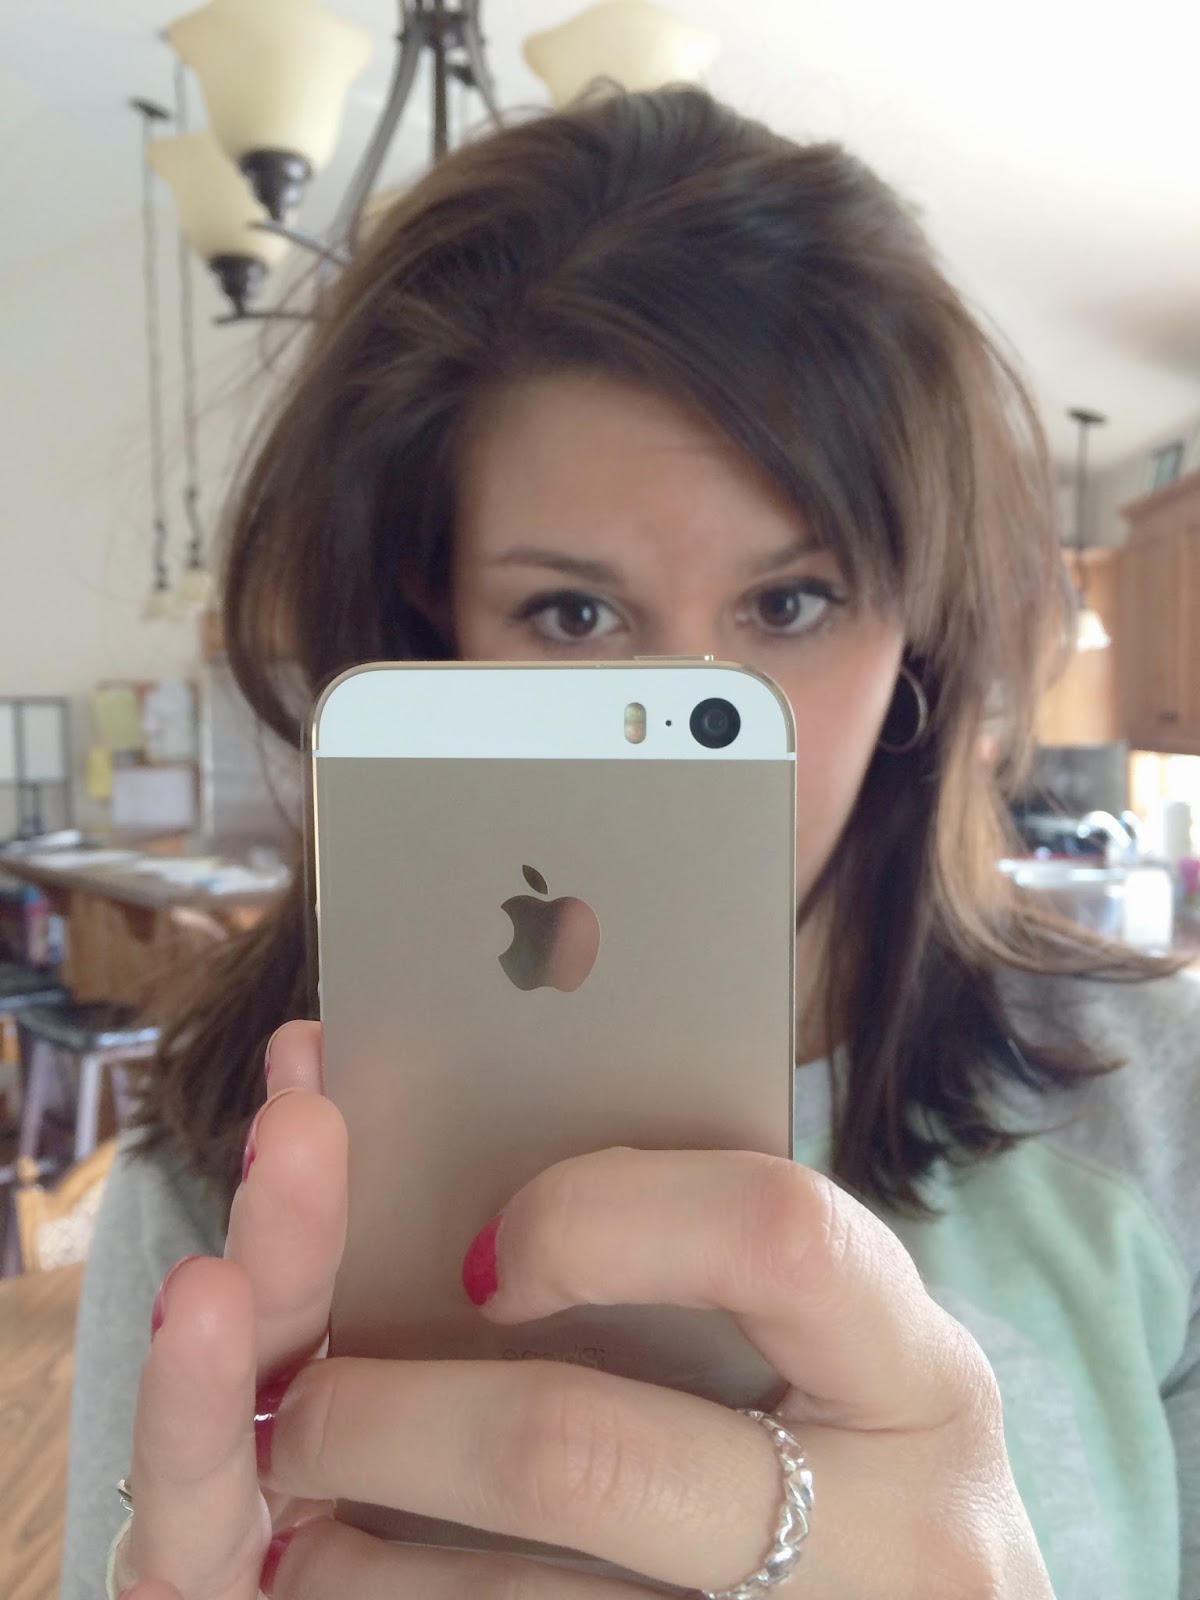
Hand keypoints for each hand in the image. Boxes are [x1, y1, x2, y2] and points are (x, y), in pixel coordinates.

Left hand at [126, 1023, 1053, 1599]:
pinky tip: (345, 1594)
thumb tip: (453, 1215)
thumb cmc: (858, 1480)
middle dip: (384, 1420)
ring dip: (351, 1566)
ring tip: (285, 1529)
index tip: (478, 1256)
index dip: (597, 1218)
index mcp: (921, 1378)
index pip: (772, 1233)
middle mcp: (902, 1541)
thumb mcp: (833, 1372)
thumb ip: (705, 1282)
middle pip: (577, 1452)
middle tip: (289, 1404)